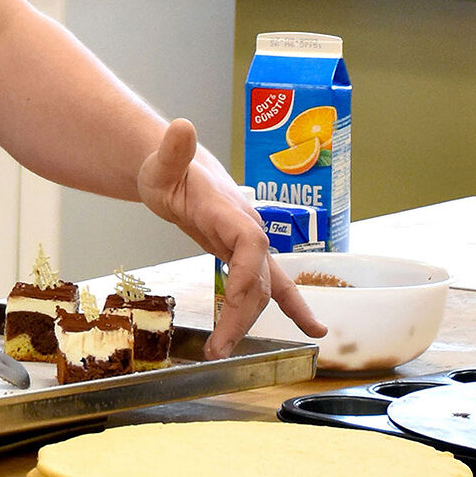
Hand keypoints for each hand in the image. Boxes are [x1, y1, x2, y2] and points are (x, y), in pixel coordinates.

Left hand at [137, 118, 328, 357]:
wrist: (179, 171)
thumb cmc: (168, 170)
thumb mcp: (161, 162)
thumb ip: (172, 149)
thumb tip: (181, 126)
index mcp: (230, 212)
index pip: (250, 244)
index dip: (248, 273)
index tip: (234, 300)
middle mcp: (249, 230)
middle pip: (258, 278)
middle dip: (241, 315)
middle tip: (218, 348)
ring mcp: (252, 245)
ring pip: (264, 290)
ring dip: (248, 322)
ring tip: (223, 351)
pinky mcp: (248, 257)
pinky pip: (275, 286)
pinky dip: (294, 308)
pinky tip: (314, 331)